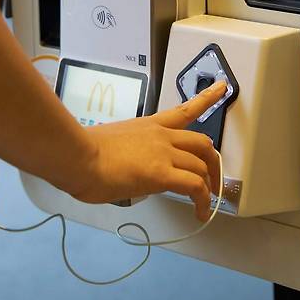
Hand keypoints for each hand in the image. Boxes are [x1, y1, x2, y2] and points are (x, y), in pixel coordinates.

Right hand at [72, 82, 226, 220]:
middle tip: (214, 180)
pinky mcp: (161, 173)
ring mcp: (163, 153)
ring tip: (206, 203)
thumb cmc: (85, 152)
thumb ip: (130, 152)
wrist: (78, 156)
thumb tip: (131, 169)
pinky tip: (200, 212)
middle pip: (202, 142)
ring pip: (202, 164)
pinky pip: (195, 186)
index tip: (221, 87)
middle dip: (213, 163)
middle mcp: (161, 135)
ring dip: (209, 185)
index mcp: (149, 125)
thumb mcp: (114, 143)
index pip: (184, 110)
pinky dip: (203, 201)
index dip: (206, 98)